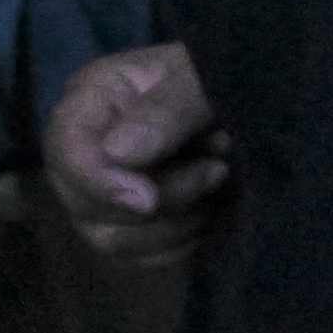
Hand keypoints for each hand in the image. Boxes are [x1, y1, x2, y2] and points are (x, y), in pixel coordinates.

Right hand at [45, 45, 231, 260]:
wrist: (267, 100)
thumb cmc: (232, 75)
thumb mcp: (205, 75)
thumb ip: (166, 109)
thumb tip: (117, 155)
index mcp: (93, 100)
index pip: (64, 149)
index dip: (98, 182)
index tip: (148, 198)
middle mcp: (89, 149)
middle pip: (84, 203)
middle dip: (162, 199)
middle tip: (219, 169)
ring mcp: (107, 191)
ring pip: (112, 239)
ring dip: (177, 223)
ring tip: (220, 182)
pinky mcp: (137, 224)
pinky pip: (144, 257)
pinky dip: (183, 243)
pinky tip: (215, 211)